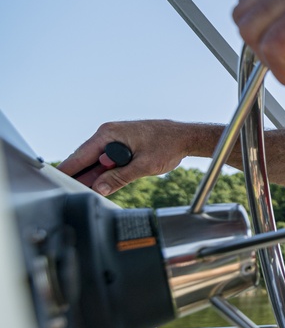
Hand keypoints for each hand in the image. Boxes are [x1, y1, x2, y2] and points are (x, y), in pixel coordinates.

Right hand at [57, 120, 190, 195]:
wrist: (185, 137)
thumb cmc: (167, 145)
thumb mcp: (143, 165)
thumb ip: (119, 177)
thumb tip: (98, 188)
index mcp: (109, 134)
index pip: (81, 154)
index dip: (68, 169)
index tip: (56, 181)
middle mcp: (108, 135)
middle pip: (86, 159)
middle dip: (81, 176)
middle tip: (70, 193)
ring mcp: (115, 141)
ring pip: (97, 162)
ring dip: (94, 176)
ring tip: (84, 191)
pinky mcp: (122, 147)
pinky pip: (107, 162)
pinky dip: (105, 173)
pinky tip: (100, 185)